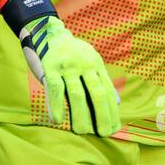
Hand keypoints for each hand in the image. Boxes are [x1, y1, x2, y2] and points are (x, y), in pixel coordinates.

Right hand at [20, 15, 120, 136]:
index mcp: (96, 65)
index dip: (112, 112)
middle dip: (102, 116)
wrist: (46, 31)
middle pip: (97, 94)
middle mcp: (85, 65)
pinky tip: (57, 120)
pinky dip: (56, 106)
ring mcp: (68, 66)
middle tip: (103, 134)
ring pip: (77, 95)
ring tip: (82, 131)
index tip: (115, 128)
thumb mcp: (90, 62)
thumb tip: (117, 103)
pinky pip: (55, 90)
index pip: (108, 92)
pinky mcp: (50, 67)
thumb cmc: (70, 54)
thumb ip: (101, 81)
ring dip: (80, 116)